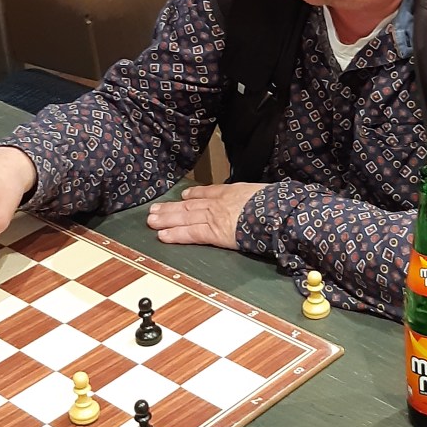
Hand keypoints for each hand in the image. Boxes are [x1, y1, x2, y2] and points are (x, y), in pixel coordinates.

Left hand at [147, 183, 264, 248]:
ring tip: (151, 221)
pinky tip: (163, 236)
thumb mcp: (261, 191)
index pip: (207, 193)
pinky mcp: (214, 232)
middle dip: (171, 208)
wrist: (274, 211)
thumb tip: (256, 197)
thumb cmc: (273, 202)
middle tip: (154, 209)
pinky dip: (176, 234)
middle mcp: (218, 203)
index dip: (193, 195)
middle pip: (190, 205)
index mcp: (231, 192)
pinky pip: (191, 233)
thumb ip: (252, 196)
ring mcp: (214, 217)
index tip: (183, 196)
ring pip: (185, 217)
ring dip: (167, 219)